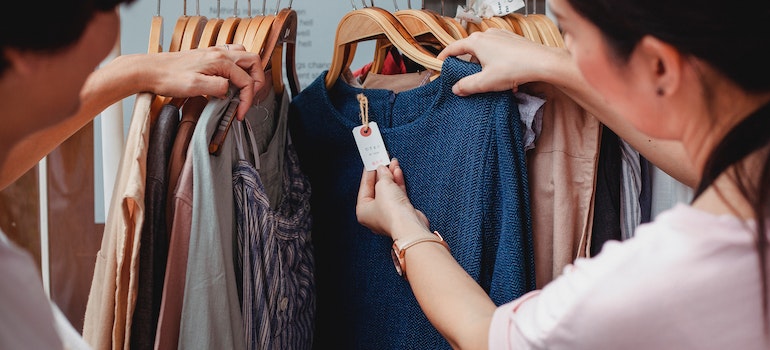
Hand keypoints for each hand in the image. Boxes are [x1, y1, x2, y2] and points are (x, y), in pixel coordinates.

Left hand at [127, 44, 265, 119]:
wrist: (149, 70)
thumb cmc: (168, 78)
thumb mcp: (195, 86)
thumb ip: (218, 87)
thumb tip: (230, 91)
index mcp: (220, 60)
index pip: (246, 80)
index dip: (247, 99)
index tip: (240, 113)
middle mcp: (219, 53)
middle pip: (253, 62)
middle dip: (257, 81)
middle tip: (249, 98)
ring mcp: (214, 53)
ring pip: (244, 57)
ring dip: (249, 73)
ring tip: (244, 90)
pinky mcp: (208, 57)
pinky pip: (232, 58)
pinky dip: (238, 69)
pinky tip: (230, 81)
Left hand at [356, 159, 430, 240]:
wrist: (409, 225)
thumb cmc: (391, 211)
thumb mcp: (383, 186)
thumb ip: (382, 175)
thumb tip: (382, 169)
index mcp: (363, 210)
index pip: (364, 187)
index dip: (368, 173)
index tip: (371, 161)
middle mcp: (374, 213)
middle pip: (377, 189)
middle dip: (381, 174)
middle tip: (383, 160)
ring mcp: (388, 213)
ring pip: (388, 191)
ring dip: (391, 176)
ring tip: (393, 162)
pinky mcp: (401, 212)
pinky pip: (397, 194)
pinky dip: (398, 183)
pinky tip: (398, 172)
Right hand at [437, 28, 564, 95]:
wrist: (542, 62)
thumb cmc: (514, 68)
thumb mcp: (485, 82)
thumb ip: (467, 86)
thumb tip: (456, 88)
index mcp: (476, 42)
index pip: (454, 48)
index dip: (445, 56)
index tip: (440, 63)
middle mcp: (488, 34)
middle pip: (470, 50)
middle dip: (468, 66)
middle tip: (467, 79)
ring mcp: (501, 35)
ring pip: (485, 52)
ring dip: (485, 67)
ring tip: (491, 82)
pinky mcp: (513, 40)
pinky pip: (498, 52)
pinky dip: (497, 64)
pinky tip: (505, 77)